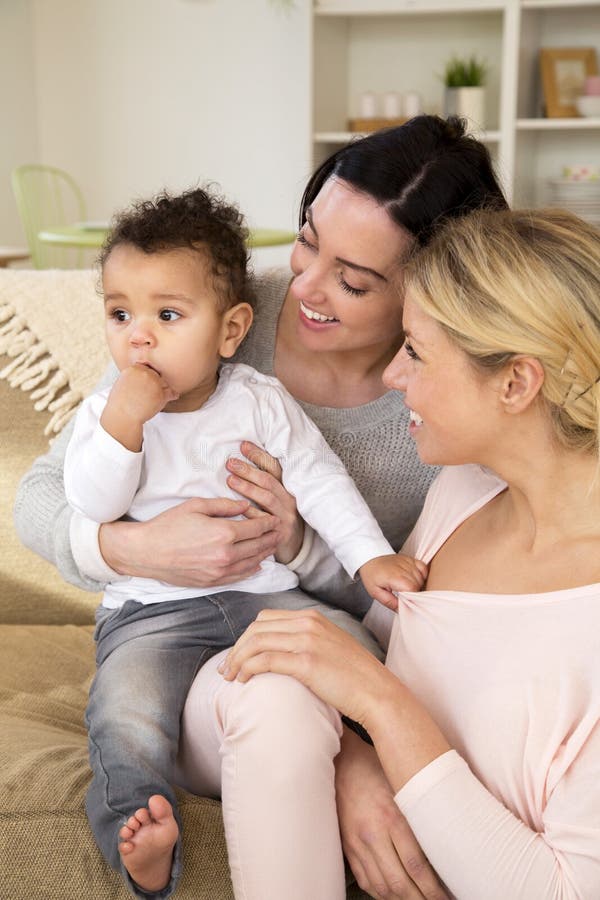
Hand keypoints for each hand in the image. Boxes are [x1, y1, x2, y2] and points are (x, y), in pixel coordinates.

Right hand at [98, 497, 279, 586]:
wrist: (146, 552)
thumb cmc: (168, 525)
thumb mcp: (196, 506)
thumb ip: (224, 505)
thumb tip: (245, 505)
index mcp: (223, 533)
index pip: (256, 528)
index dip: (268, 522)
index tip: (275, 518)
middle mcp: (225, 555)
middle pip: (258, 546)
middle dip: (272, 538)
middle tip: (281, 532)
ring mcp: (219, 571)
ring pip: (252, 563)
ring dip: (265, 554)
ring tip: (273, 546)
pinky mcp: (212, 582)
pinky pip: (239, 576)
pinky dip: (252, 570)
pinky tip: (257, 564)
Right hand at [101, 364, 178, 450]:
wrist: (122, 417)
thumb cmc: (120, 403)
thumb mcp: (122, 382)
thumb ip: (134, 375)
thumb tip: (144, 371)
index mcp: (134, 368)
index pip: (147, 368)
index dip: (148, 377)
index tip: (146, 385)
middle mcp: (145, 373)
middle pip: (157, 375)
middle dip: (155, 383)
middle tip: (150, 394)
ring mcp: (154, 383)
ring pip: (165, 384)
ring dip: (163, 390)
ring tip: (154, 399)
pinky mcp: (161, 394)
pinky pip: (172, 393)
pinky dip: (172, 396)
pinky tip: (170, 398)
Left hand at [219, 608, 394, 726]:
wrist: (377, 692)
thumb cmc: (353, 677)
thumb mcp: (330, 647)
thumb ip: (307, 641)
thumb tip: (279, 651)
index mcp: (312, 617)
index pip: (265, 618)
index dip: (246, 637)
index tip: (238, 656)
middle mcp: (308, 623)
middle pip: (256, 628)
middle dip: (236, 648)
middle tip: (226, 669)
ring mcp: (307, 640)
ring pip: (256, 642)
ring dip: (237, 660)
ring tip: (230, 677)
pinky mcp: (306, 662)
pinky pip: (265, 660)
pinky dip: (248, 669)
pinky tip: (244, 680)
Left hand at [226, 440, 304, 562]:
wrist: (296, 548)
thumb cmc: (280, 519)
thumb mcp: (277, 500)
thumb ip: (264, 485)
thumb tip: (241, 464)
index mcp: (287, 488)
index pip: (274, 467)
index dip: (259, 455)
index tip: (243, 446)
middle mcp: (289, 500)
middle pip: (269, 481)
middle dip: (249, 470)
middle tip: (231, 463)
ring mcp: (286, 517)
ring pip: (267, 498)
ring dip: (248, 488)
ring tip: (230, 480)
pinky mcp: (281, 533)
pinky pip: (263, 521)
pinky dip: (249, 513)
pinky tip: (237, 507)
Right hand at [336, 728, 449, 899]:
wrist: (343, 763)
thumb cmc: (377, 770)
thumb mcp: (404, 786)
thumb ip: (420, 815)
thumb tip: (444, 842)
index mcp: (392, 818)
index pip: (416, 867)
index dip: (433, 889)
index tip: (445, 896)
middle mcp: (373, 834)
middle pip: (399, 883)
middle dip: (420, 899)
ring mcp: (358, 844)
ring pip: (382, 887)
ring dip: (402, 899)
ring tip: (418, 899)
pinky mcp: (348, 847)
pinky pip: (366, 880)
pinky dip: (381, 893)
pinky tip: (394, 893)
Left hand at [360, 554, 427, 610]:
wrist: (370, 559)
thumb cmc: (372, 576)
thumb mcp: (376, 593)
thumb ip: (390, 602)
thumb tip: (401, 610)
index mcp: (394, 577)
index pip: (412, 589)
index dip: (411, 598)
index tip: (406, 601)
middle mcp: (403, 568)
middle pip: (418, 584)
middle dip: (414, 593)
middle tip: (404, 596)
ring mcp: (408, 562)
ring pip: (421, 577)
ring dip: (418, 585)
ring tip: (406, 587)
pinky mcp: (411, 559)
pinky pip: (423, 568)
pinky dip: (422, 575)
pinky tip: (414, 579)